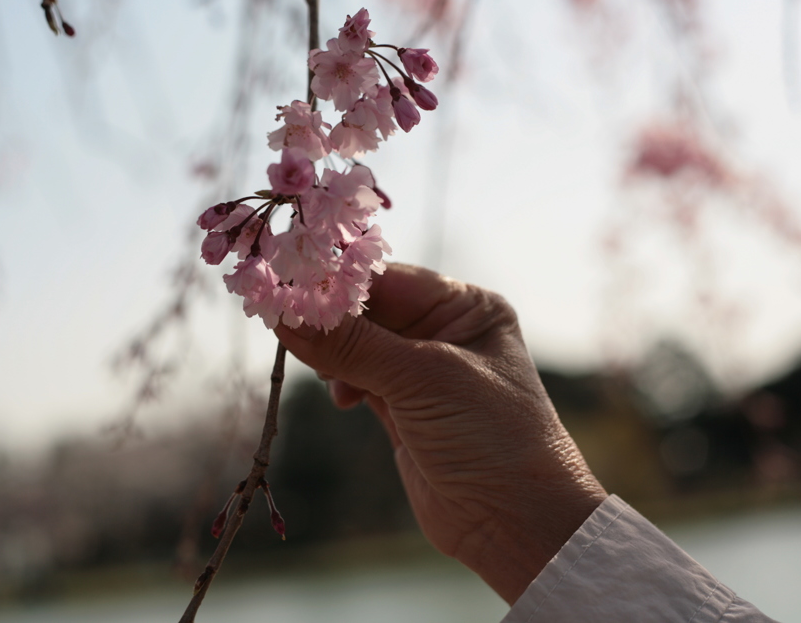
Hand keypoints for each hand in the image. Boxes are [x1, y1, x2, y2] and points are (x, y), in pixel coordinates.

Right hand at [274, 264, 607, 603]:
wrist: (515, 522)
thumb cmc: (488, 436)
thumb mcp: (421, 379)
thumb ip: (351, 345)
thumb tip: (285, 315)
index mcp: (467, 307)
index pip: (389, 279)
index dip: (337, 282)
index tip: (286, 285)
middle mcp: (446, 332)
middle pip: (369, 310)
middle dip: (330, 319)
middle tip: (285, 323)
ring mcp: (424, 373)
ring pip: (359, 346)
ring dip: (333, 354)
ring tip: (320, 369)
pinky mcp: (404, 410)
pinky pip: (358, 379)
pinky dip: (342, 382)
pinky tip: (341, 398)